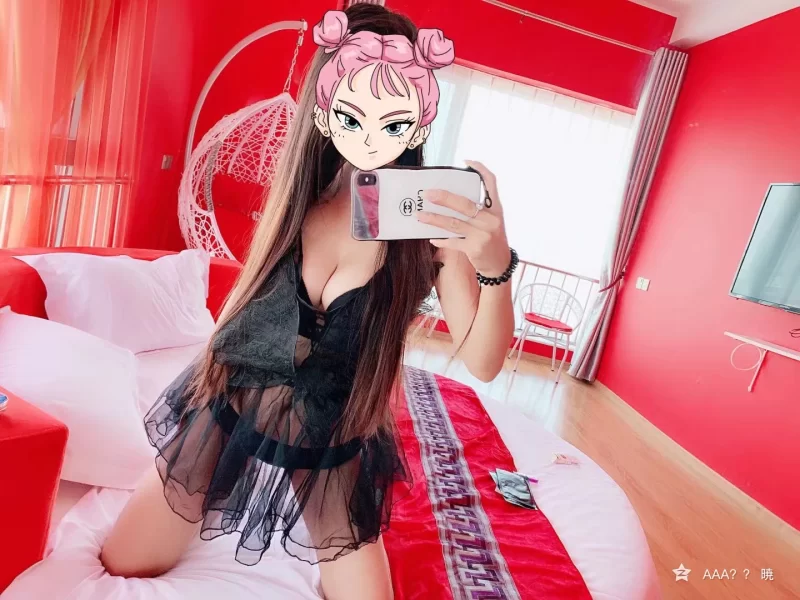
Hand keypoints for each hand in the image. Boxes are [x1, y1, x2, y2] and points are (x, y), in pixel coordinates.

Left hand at [417, 160, 510, 276]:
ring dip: (434, 219)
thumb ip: (477, 210)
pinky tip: (432, 237)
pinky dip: (441, 239)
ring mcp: (483, 235)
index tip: (467, 162)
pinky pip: (452, 241)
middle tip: (427, 194)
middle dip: (444, 198)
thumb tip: (450, 199)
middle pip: (464, 204)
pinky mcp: (474, 249)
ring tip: (420, 215)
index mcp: (496, 209)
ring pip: (453, 223)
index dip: (481, 170)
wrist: (500, 264)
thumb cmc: (492, 239)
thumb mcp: (491, 221)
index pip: (491, 183)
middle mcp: (491, 220)